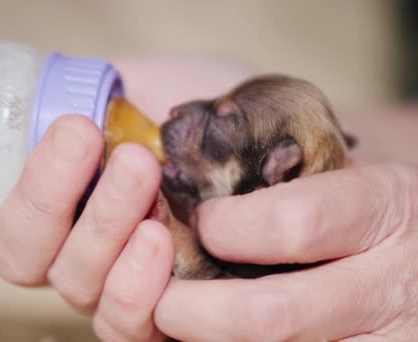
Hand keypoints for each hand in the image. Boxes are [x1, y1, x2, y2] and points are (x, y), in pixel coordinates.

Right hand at [0, 56, 252, 293]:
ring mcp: (111, 282)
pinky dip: (133, 287)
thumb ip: (83, 93)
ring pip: (72, 285)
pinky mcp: (160, 310)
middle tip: (80, 137)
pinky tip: (157, 240)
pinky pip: (127, 326)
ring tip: (139, 170)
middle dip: (40, 198)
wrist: (270, 134)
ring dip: (97, 229)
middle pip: (19, 257)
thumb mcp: (134, 81)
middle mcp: (66, 248)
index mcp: (46, 200)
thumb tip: (48, 104)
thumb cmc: (197, 104)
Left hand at [99, 161, 417, 340]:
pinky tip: (218, 337)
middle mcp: (389, 284)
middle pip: (270, 315)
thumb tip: (175, 168)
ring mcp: (388, 341)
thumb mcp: (347, 175)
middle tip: (163, 297)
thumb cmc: (371, 211)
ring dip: (210, 341)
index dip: (226, 229)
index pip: (293, 224)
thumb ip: (278, 177)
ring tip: (183, 322)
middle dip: (195, 310)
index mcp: (382, 208)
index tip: (199, 224)